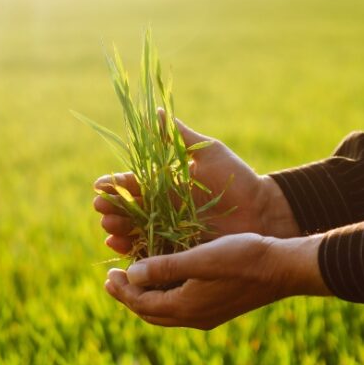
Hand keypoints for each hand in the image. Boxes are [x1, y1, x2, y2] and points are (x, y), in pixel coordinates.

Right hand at [93, 114, 298, 254]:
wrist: (262, 210)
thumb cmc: (237, 179)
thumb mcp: (208, 152)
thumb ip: (179, 137)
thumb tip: (155, 112)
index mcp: (167, 185)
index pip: (134, 184)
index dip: (116, 185)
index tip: (100, 185)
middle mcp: (164, 209)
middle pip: (130, 209)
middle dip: (113, 208)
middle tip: (100, 208)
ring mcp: (170, 231)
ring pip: (136, 230)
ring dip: (118, 229)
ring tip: (108, 227)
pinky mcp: (179, 251)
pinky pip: (151, 252)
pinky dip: (133, 250)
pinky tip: (119, 247)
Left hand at [104, 233, 327, 328]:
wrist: (282, 269)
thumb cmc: (242, 258)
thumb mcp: (200, 257)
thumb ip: (165, 266)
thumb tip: (132, 274)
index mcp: (186, 306)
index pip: (142, 302)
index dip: (123, 289)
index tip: (110, 274)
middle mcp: (194, 317)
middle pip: (151, 312)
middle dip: (130, 296)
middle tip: (114, 280)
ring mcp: (208, 315)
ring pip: (166, 312)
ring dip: (147, 297)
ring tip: (135, 280)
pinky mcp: (218, 308)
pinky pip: (181, 308)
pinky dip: (166, 296)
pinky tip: (168, 280)